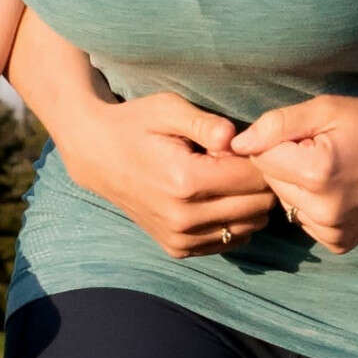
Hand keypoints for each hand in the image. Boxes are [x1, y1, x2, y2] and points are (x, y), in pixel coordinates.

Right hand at [45, 88, 285, 259]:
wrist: (97, 155)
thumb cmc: (136, 124)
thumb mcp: (168, 108)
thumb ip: (205, 122)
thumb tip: (235, 138)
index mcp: (185, 181)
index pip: (255, 178)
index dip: (260, 158)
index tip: (248, 145)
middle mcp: (184, 217)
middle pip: (258, 205)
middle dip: (260, 181)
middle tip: (242, 161)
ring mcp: (180, 238)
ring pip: (250, 227)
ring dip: (250, 203)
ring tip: (229, 178)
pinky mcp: (178, 248)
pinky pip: (229, 241)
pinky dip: (234, 220)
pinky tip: (217, 198)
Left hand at [229, 84, 357, 252]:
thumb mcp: (327, 109)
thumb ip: (276, 124)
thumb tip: (236, 145)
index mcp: (317, 174)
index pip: (260, 157)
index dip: (278, 140)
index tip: (307, 134)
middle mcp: (323, 211)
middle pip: (270, 183)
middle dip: (285, 164)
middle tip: (323, 149)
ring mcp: (332, 232)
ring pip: (285, 203)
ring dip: (297, 186)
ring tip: (334, 169)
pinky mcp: (340, 244)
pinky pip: (305, 220)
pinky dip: (313, 205)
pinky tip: (340, 189)